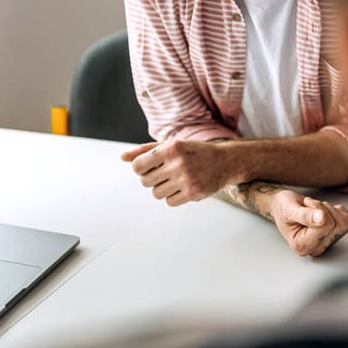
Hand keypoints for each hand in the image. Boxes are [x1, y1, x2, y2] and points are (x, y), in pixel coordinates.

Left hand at [121, 140, 237, 205]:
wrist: (225, 161)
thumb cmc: (194, 151)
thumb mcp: (171, 145)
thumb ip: (145, 150)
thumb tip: (123, 157)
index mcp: (171, 148)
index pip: (138, 166)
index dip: (140, 168)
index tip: (148, 167)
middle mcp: (178, 163)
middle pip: (145, 181)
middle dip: (151, 179)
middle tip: (164, 173)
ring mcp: (187, 179)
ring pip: (156, 193)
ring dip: (162, 188)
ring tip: (174, 180)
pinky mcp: (193, 193)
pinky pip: (169, 202)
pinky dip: (173, 196)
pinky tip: (183, 187)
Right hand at [262, 189, 347, 256]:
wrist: (284, 206)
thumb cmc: (284, 209)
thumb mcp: (289, 209)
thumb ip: (305, 215)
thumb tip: (322, 219)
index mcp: (303, 246)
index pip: (326, 225)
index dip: (317, 210)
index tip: (304, 209)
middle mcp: (317, 248)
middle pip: (336, 224)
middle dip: (322, 209)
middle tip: (308, 210)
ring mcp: (328, 243)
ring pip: (344, 221)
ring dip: (328, 209)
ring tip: (313, 211)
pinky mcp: (337, 235)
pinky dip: (336, 210)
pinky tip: (323, 213)